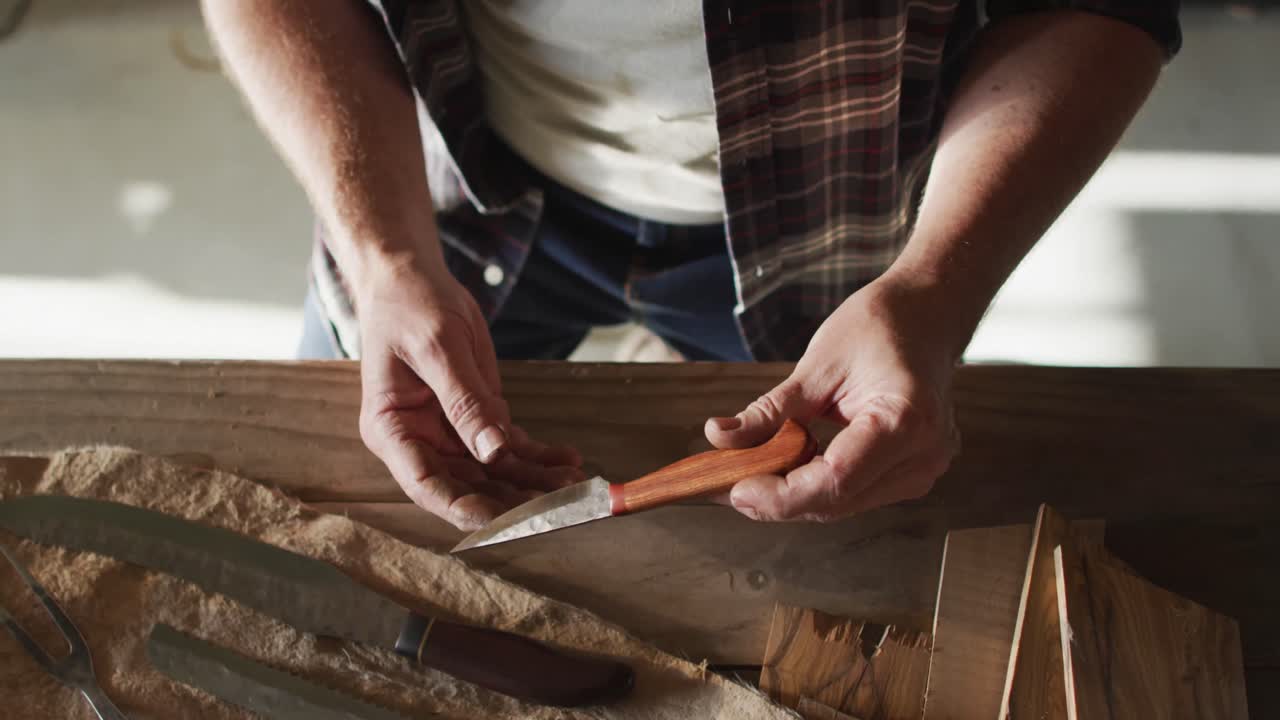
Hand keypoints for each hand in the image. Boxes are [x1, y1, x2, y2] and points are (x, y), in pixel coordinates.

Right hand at [355, 260, 583, 530]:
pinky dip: (539, 455)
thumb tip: (492, 452)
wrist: (412, 279)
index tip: (502, 522)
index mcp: (392, 430)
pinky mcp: (477, 418)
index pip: (425, 484)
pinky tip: (568, 459)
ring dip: (533, 481)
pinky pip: (510, 446)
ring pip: (494, 472)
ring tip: (574, 485)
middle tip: (556, 507)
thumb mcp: (438, 347)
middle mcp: (420, 441)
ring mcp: (450, 434)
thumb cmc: (410, 306)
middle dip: (511, 500)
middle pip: (466, 486)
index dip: (462, 508)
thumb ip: (465, 400)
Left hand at [705, 278, 961, 520]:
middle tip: (723, 485)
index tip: (733, 488)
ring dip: (792, 497)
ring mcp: (923, 469)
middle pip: (837, 501)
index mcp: (904, 421)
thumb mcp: (817, 364)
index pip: (835, 481)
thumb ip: (770, 410)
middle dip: (776, 500)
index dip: (780, 495)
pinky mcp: (912, 473)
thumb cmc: (879, 327)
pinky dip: (814, 486)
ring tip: (744, 475)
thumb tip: (718, 436)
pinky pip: (855, 492)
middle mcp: (923, 456)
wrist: (928, 316)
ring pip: (843, 504)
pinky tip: (781, 470)